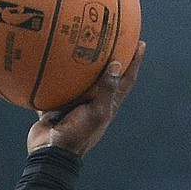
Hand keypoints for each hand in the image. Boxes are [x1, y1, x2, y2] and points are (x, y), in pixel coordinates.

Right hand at [27, 40, 145, 156]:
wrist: (50, 151)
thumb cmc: (77, 134)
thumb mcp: (96, 113)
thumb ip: (106, 90)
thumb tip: (116, 64)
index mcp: (107, 105)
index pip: (126, 80)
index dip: (135, 63)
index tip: (140, 44)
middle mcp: (93, 103)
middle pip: (105, 76)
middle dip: (110, 58)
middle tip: (112, 37)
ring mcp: (75, 105)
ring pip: (81, 81)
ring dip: (83, 65)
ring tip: (81, 44)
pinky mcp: (57, 107)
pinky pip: (58, 88)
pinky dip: (56, 77)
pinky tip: (52, 62)